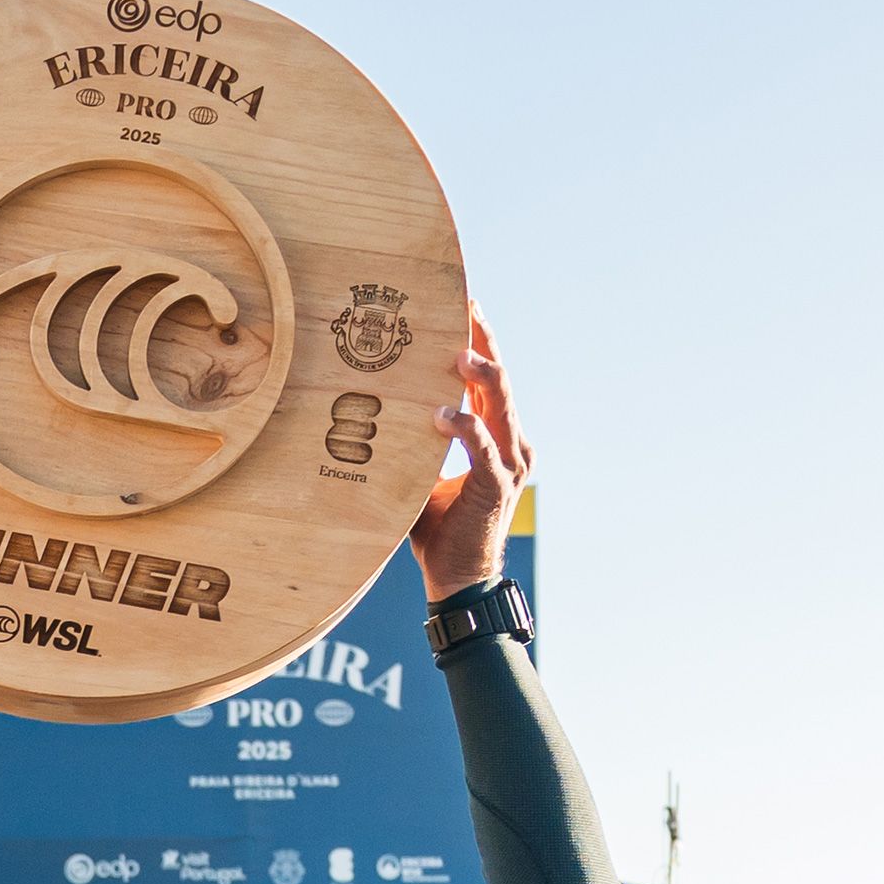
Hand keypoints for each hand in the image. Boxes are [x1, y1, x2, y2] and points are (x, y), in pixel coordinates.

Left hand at [407, 314, 531, 599]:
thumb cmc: (438, 529)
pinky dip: (463, 426)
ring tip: (458, 351)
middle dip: (482, 341)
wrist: (457, 577)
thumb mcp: (420, 477)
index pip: (489, 380)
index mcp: (495, 438)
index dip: (479, 341)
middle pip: (499, 380)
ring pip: (500, 405)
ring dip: (481, 375)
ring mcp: (508, 463)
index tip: (464, 305)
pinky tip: (440, 412)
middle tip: (464, 305)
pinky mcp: (496, 485)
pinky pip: (483, 446)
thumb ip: (413, 445)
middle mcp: (510, 444)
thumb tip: (373, 415)